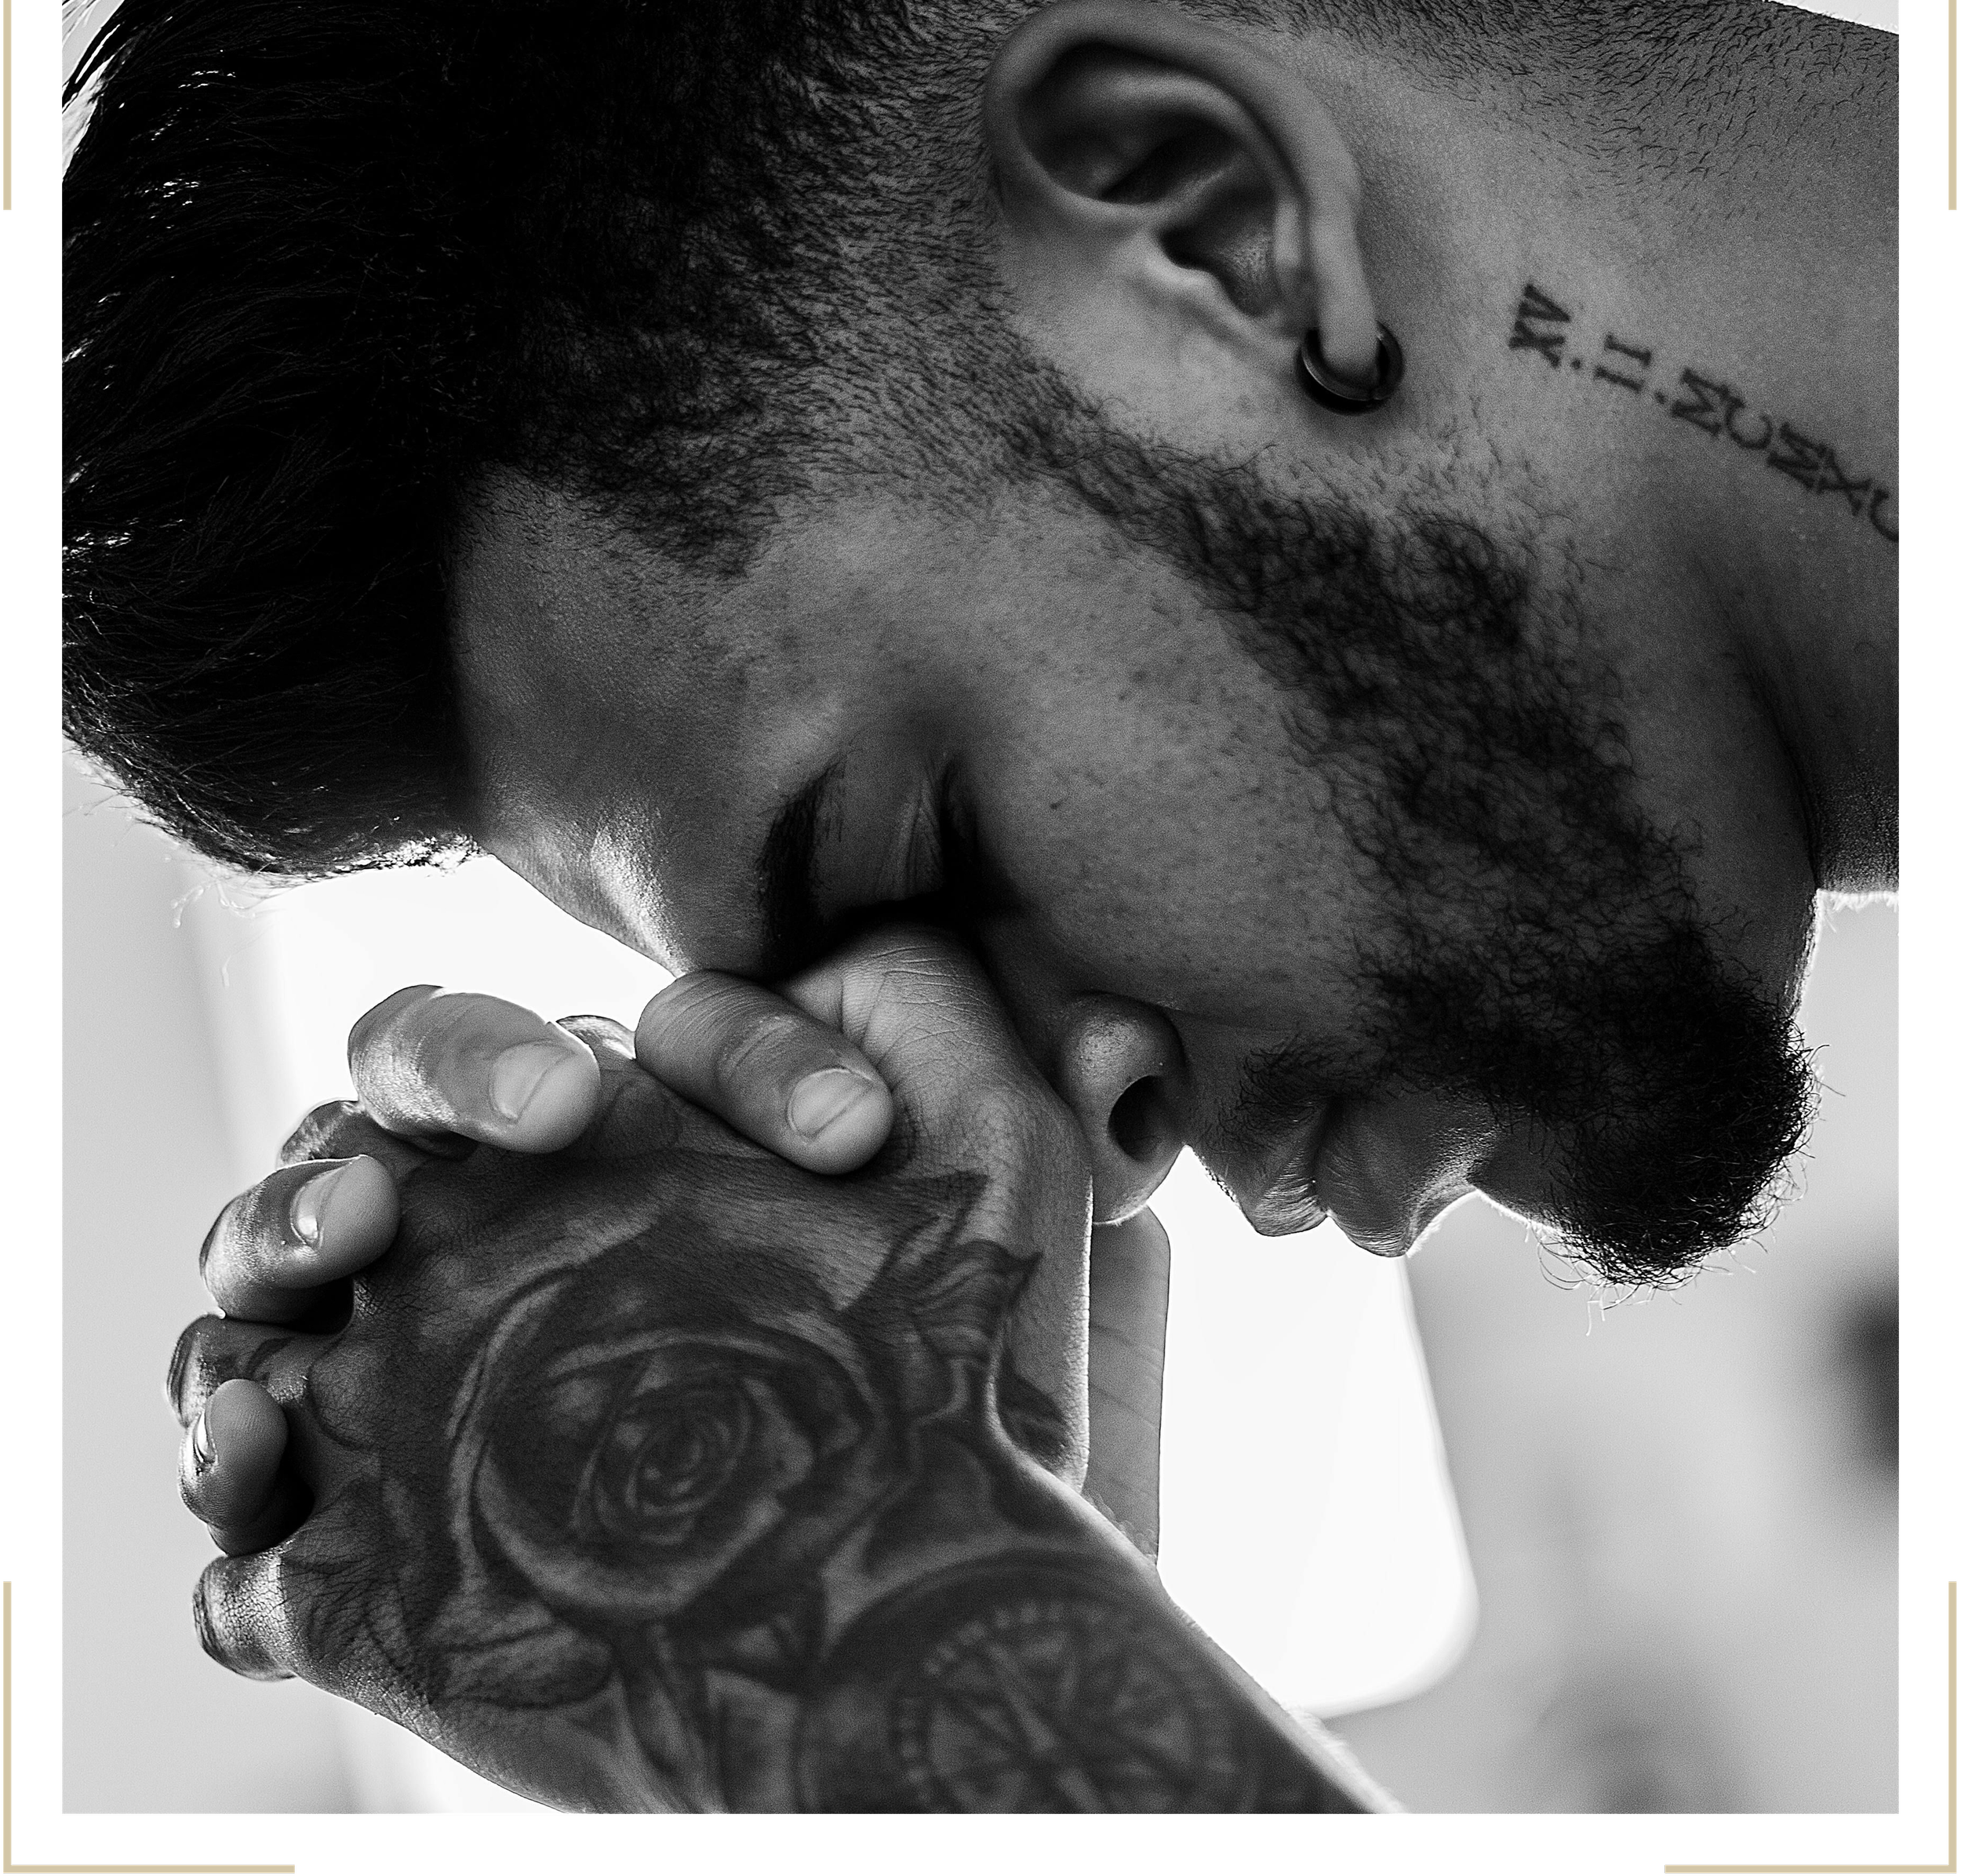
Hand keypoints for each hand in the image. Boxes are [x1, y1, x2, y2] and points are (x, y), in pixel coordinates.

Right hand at [168, 925, 1377, 1812]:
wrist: (898, 1681)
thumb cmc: (959, 1460)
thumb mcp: (1016, 1312)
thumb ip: (1049, 1148)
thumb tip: (1118, 1043)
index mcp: (656, 1140)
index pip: (660, 1037)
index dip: (746, 1057)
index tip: (852, 1136)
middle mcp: (512, 1217)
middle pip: (420, 1082)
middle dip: (457, 1067)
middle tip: (552, 1112)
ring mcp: (407, 1359)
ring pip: (290, 1239)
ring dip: (290, 1215)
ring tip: (344, 1239)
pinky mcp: (352, 1529)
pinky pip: (242, 1480)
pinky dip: (227, 1451)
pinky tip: (264, 1458)